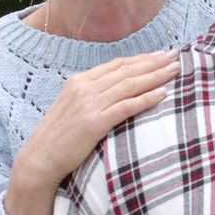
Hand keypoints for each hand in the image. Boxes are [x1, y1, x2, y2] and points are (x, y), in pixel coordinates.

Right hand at [4, 50, 180, 214]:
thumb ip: (92, 94)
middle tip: (175, 56)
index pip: (117, 64)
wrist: (39, 159)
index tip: (160, 55)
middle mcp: (84, 87)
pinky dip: (146, 98)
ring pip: (129, 84)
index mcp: (79, 80)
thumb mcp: (72, 106)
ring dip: (155, 76)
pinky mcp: (94, 123)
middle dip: (153, 62)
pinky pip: (126, 106)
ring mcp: (89, 104)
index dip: (141, 58)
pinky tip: (163, 93)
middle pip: (126, 70)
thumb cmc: (59, 136)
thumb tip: (117, 88)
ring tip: (175, 71)